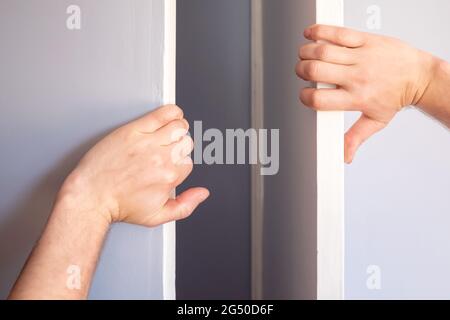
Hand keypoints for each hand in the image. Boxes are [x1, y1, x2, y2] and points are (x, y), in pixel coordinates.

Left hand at [59, 104, 208, 226]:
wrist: (91, 197)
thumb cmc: (119, 206)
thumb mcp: (157, 216)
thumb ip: (186, 206)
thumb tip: (202, 193)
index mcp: (169, 177)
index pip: (188, 162)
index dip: (178, 164)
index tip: (167, 166)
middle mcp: (161, 158)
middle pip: (186, 143)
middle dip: (178, 148)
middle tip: (164, 153)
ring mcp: (147, 142)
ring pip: (179, 126)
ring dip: (177, 130)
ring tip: (166, 136)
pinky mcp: (133, 131)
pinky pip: (163, 114)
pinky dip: (172, 112)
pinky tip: (170, 118)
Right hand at [296, 24, 436, 162]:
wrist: (420, 76)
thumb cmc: (397, 96)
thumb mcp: (376, 121)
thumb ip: (356, 137)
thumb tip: (344, 155)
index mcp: (356, 98)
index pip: (319, 99)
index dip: (305, 97)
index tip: (306, 95)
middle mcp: (357, 76)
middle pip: (316, 71)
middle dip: (301, 71)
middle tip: (303, 72)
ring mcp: (361, 57)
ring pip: (323, 50)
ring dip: (306, 52)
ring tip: (305, 55)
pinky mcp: (365, 40)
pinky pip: (338, 33)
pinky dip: (319, 31)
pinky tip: (311, 34)